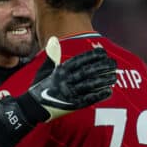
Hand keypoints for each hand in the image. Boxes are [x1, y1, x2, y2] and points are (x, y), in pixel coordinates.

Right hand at [0, 37, 116, 126]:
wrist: (32, 107)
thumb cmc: (39, 86)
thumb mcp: (44, 69)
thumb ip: (52, 55)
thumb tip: (54, 39)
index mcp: (60, 71)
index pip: (79, 61)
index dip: (91, 56)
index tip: (103, 52)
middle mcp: (65, 81)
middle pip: (87, 72)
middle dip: (101, 67)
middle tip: (114, 63)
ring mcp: (68, 93)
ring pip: (89, 85)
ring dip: (103, 80)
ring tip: (114, 76)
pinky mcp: (71, 105)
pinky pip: (87, 99)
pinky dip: (98, 95)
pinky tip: (109, 91)